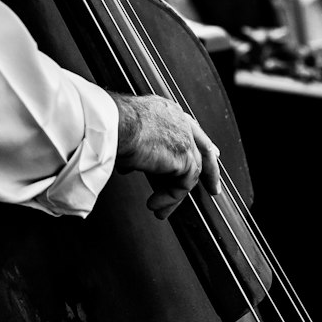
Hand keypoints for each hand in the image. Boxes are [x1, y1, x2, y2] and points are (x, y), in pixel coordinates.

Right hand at [110, 93, 220, 219]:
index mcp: (166, 111)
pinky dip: (170, 197)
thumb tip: (129, 166)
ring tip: (160, 210)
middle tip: (213, 188)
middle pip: (202, 147)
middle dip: (209, 171)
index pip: (190, 129)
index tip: (211, 156)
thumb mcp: (125, 135)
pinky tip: (154, 204)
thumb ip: (135, 149)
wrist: (111, 125)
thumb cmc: (108, 126)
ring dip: (175, 194)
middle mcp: (179, 121)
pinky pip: (183, 184)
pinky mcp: (184, 156)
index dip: (198, 146)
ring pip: (191, 171)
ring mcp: (184, 137)